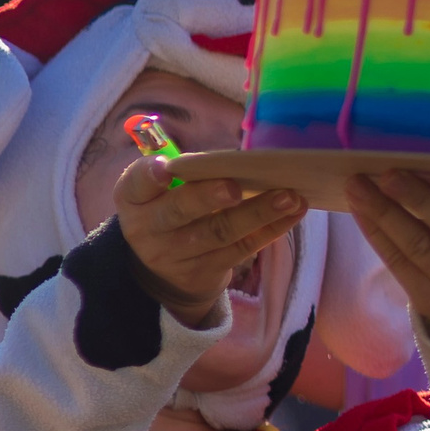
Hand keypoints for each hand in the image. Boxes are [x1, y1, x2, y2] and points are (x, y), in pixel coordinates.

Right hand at [114, 157, 304, 327]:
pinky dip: (271, 229)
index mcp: (135, 199)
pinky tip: (294, 212)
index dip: (149, 175)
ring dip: (258, 213)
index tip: (165, 168)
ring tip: (289, 196)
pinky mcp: (207, 272)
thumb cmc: (168, 212)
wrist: (163, 274)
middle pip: (179, 212)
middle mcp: (150, 229)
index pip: (136, 184)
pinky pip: (243, 249)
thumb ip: (183, 171)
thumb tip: (233, 156)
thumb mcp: (156, 192)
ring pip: (220, 233)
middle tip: (235, 187)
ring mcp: (179, 255)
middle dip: (207, 198)